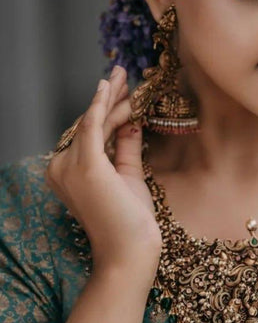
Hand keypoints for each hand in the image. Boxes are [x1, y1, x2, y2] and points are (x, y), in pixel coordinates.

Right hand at [45, 66, 161, 290]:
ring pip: (95, 122)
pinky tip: (109, 87)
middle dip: (109, 97)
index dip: (106, 110)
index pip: (89, 133)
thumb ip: (125, 148)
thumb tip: (131, 121)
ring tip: (126, 75)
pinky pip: (93, 126)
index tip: (122, 90)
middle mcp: (60, 167)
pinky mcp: (86, 165)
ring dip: (113, 98)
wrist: (130, 251)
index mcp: (67, 172)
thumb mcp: (127, 176)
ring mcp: (69, 166)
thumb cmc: (130, 221)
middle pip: (90, 124)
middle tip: (122, 71)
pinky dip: (101, 105)